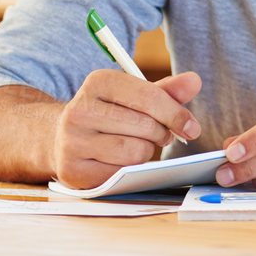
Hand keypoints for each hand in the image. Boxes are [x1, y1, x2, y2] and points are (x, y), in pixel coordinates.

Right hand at [52, 69, 201, 189]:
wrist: (61, 137)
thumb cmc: (109, 113)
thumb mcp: (134, 95)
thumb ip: (167, 90)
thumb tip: (194, 81)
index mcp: (98, 82)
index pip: (149, 97)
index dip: (176, 114)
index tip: (191, 127)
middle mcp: (79, 110)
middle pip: (145, 126)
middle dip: (161, 134)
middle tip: (160, 135)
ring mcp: (72, 142)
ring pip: (135, 152)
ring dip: (147, 152)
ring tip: (140, 145)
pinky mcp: (72, 171)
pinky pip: (120, 174)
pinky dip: (130, 170)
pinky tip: (122, 160)